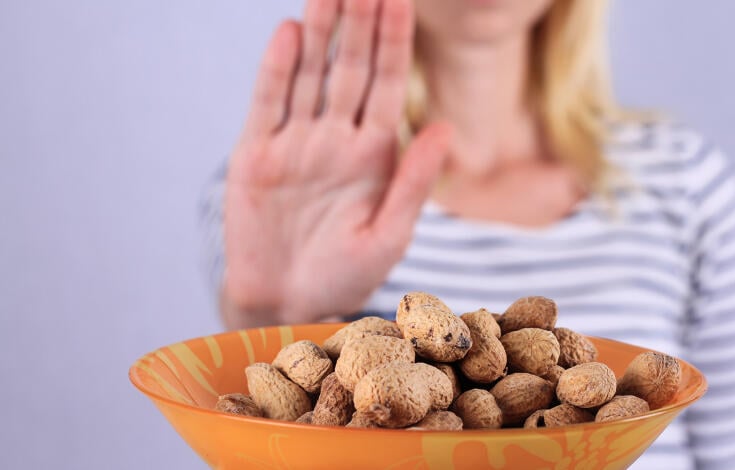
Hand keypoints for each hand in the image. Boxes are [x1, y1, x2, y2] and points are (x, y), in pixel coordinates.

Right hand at [222, 0, 449, 326]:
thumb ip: (413, 182)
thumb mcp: (389, 236)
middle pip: (350, 68)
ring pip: (309, 75)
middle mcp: (336, 138)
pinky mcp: (257, 155)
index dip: (396, 42)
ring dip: (319, 32)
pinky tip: (288, 33)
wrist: (286, 304)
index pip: (388, 85)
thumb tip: (445, 129)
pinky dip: (277, 70)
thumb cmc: (345, 276)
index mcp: (374, 154)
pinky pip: (269, 104)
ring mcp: (296, 143)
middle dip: (360, 23)